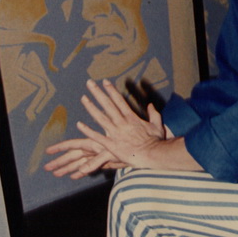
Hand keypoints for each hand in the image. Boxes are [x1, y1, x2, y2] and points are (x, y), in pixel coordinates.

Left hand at [45, 80, 165, 177]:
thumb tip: (151, 105)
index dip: (111, 90)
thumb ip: (154, 114)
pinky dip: (88, 130)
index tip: (105, 81)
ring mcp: (115, 133)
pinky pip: (97, 136)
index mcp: (132, 117)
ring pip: (100, 118)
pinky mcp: (111, 145)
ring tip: (83, 98)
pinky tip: (79, 124)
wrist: (152, 155)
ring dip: (91, 107)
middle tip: (89, 83)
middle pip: (107, 104)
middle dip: (97, 93)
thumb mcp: (157, 125)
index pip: (119, 100)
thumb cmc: (156, 141)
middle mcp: (122, 122)